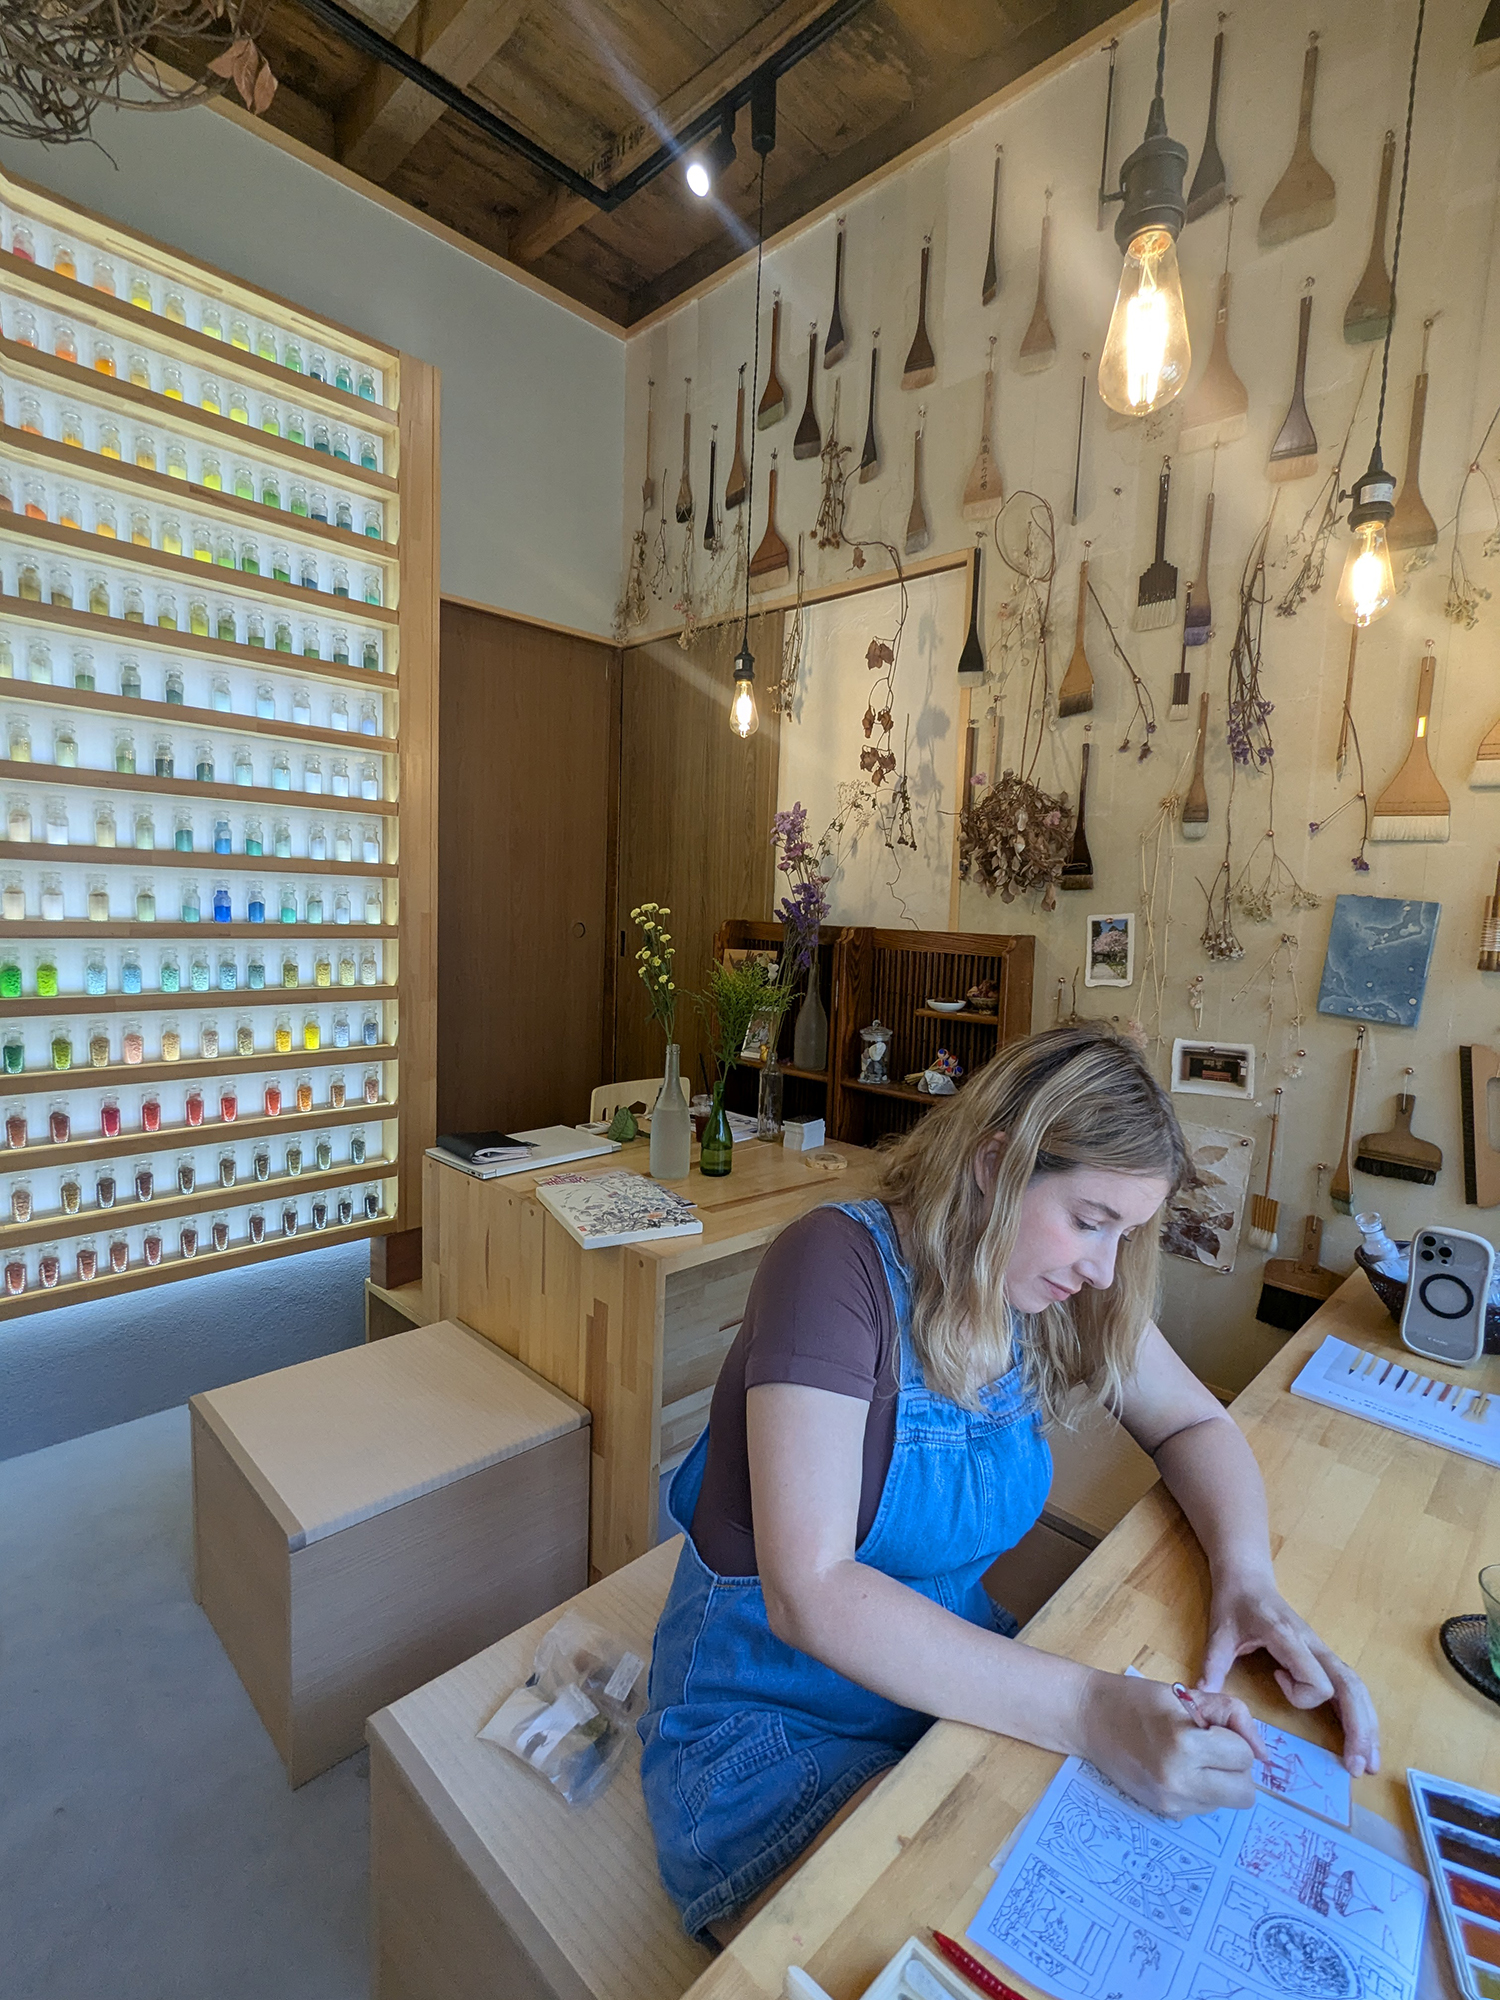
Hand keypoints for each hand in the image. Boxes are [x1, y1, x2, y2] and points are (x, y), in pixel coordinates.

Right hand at [1075, 1670, 1258, 1817]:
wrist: (1089, 1719)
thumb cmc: (1139, 1699)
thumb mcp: (1188, 1695)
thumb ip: (1234, 1716)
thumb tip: (1264, 1755)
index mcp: (1184, 1745)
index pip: (1244, 1757)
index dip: (1234, 1738)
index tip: (1211, 1727)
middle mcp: (1179, 1782)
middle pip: (1244, 1794)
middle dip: (1236, 1768)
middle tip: (1213, 1747)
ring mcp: (1171, 1803)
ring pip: (1227, 1803)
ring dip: (1221, 1781)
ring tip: (1192, 1757)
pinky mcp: (1165, 1814)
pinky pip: (1205, 1808)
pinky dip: (1202, 1790)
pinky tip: (1178, 1770)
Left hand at [1197, 1574, 1379, 1778]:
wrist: (1248, 1578)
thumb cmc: (1234, 1604)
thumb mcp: (1219, 1632)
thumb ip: (1213, 1664)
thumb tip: (1202, 1698)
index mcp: (1289, 1638)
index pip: (1316, 1678)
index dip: (1301, 1692)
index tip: (1276, 1678)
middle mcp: (1314, 1645)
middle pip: (1348, 1686)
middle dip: (1357, 1726)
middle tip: (1358, 1767)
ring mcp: (1321, 1650)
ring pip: (1355, 1687)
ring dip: (1366, 1724)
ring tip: (1370, 1763)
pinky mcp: (1322, 1656)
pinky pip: (1348, 1685)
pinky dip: (1360, 1713)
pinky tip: (1365, 1739)